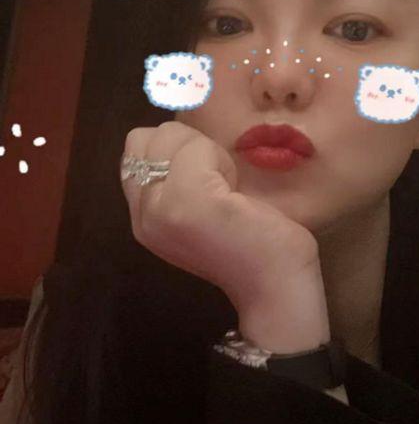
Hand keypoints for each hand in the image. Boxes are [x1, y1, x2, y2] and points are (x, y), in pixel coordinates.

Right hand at [120, 121, 321, 318]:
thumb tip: (180, 134)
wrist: (277, 289)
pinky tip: (235, 192)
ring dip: (203, 151)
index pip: (136, 148)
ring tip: (226, 189)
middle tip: (218, 183)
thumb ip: (180, 179)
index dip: (175, 147)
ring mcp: (161, 209)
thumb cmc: (254, 246)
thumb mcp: (203, 208)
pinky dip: (220, 159)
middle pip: (145, 138)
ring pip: (168, 137)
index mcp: (143, 217)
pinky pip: (196, 149)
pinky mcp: (189, 202)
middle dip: (185, 145)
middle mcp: (142, 215)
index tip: (208, 178)